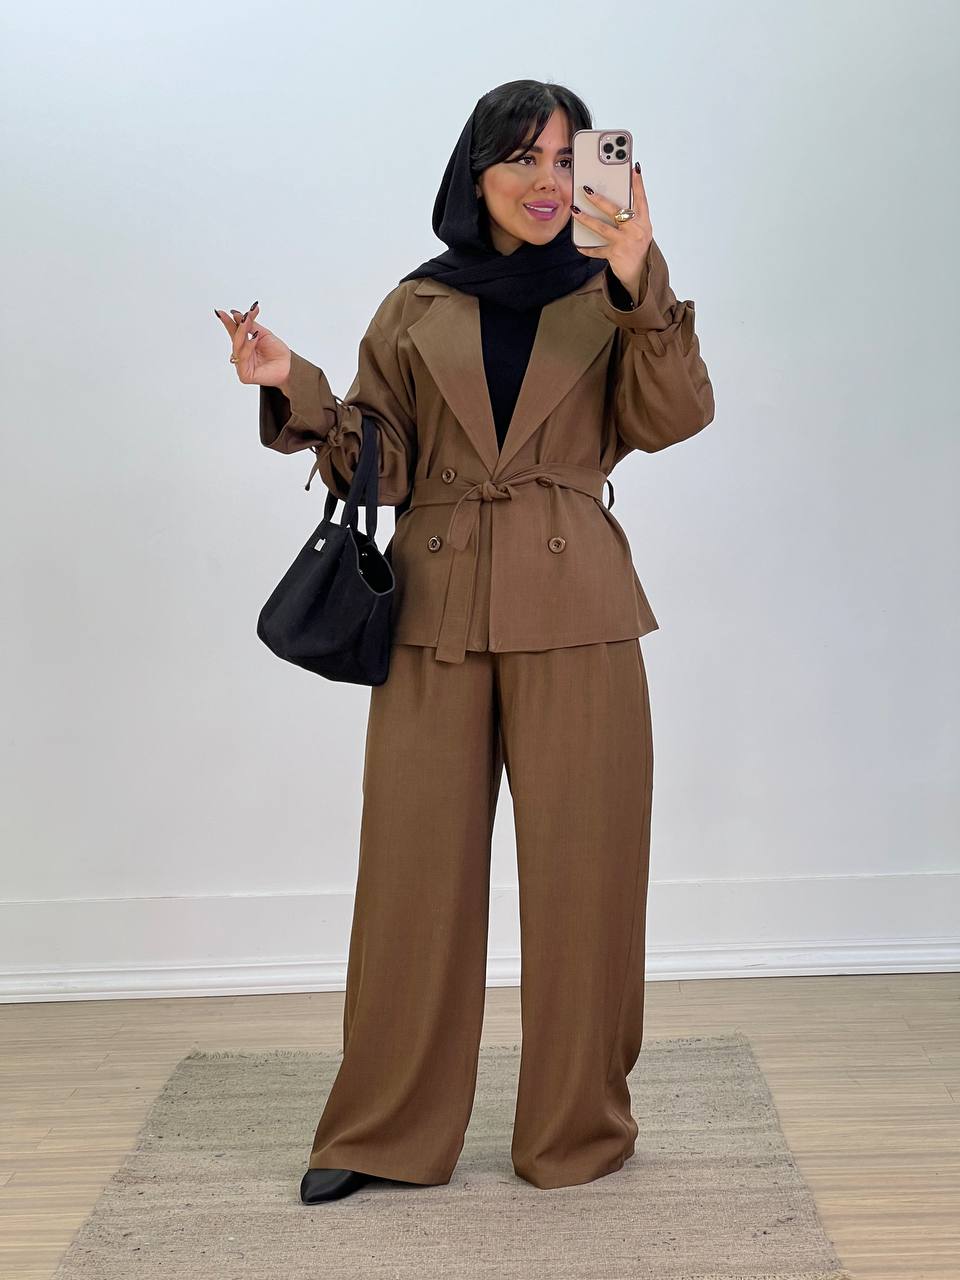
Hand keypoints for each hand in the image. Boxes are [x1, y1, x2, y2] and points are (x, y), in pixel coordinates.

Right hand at [213, 301, 291, 387]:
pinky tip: (254, 338)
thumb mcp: (263, 333)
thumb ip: (250, 324)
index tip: (221, 312)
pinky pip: (242, 359)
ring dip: (242, 333)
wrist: (289, 366)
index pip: (234, 332)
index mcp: (245, 345)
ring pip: (238, 348)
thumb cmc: (278, 352)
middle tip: (243, 316)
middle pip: (235, 339)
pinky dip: (248, 347)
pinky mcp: (244, 375)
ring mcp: (242, 365)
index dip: (228, 322)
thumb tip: (236, 314)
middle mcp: (242, 355)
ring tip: (248, 323)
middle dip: (239, 326)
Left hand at [571, 164, 651, 300]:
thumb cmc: (637, 246)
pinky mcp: (616, 254)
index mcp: (643, 221)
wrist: (641, 273)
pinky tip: (578, 245)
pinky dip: (587, 248)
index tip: (634, 168)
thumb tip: (612, 199)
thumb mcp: (639, 229)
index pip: (641, 199)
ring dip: (587, 219)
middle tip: (587, 190)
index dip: (638, 184)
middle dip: (600, 200)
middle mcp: (636, 230)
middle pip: (617, 211)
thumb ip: (630, 215)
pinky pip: (598, 250)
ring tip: (575, 211)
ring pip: (603, 228)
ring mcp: (626, 242)